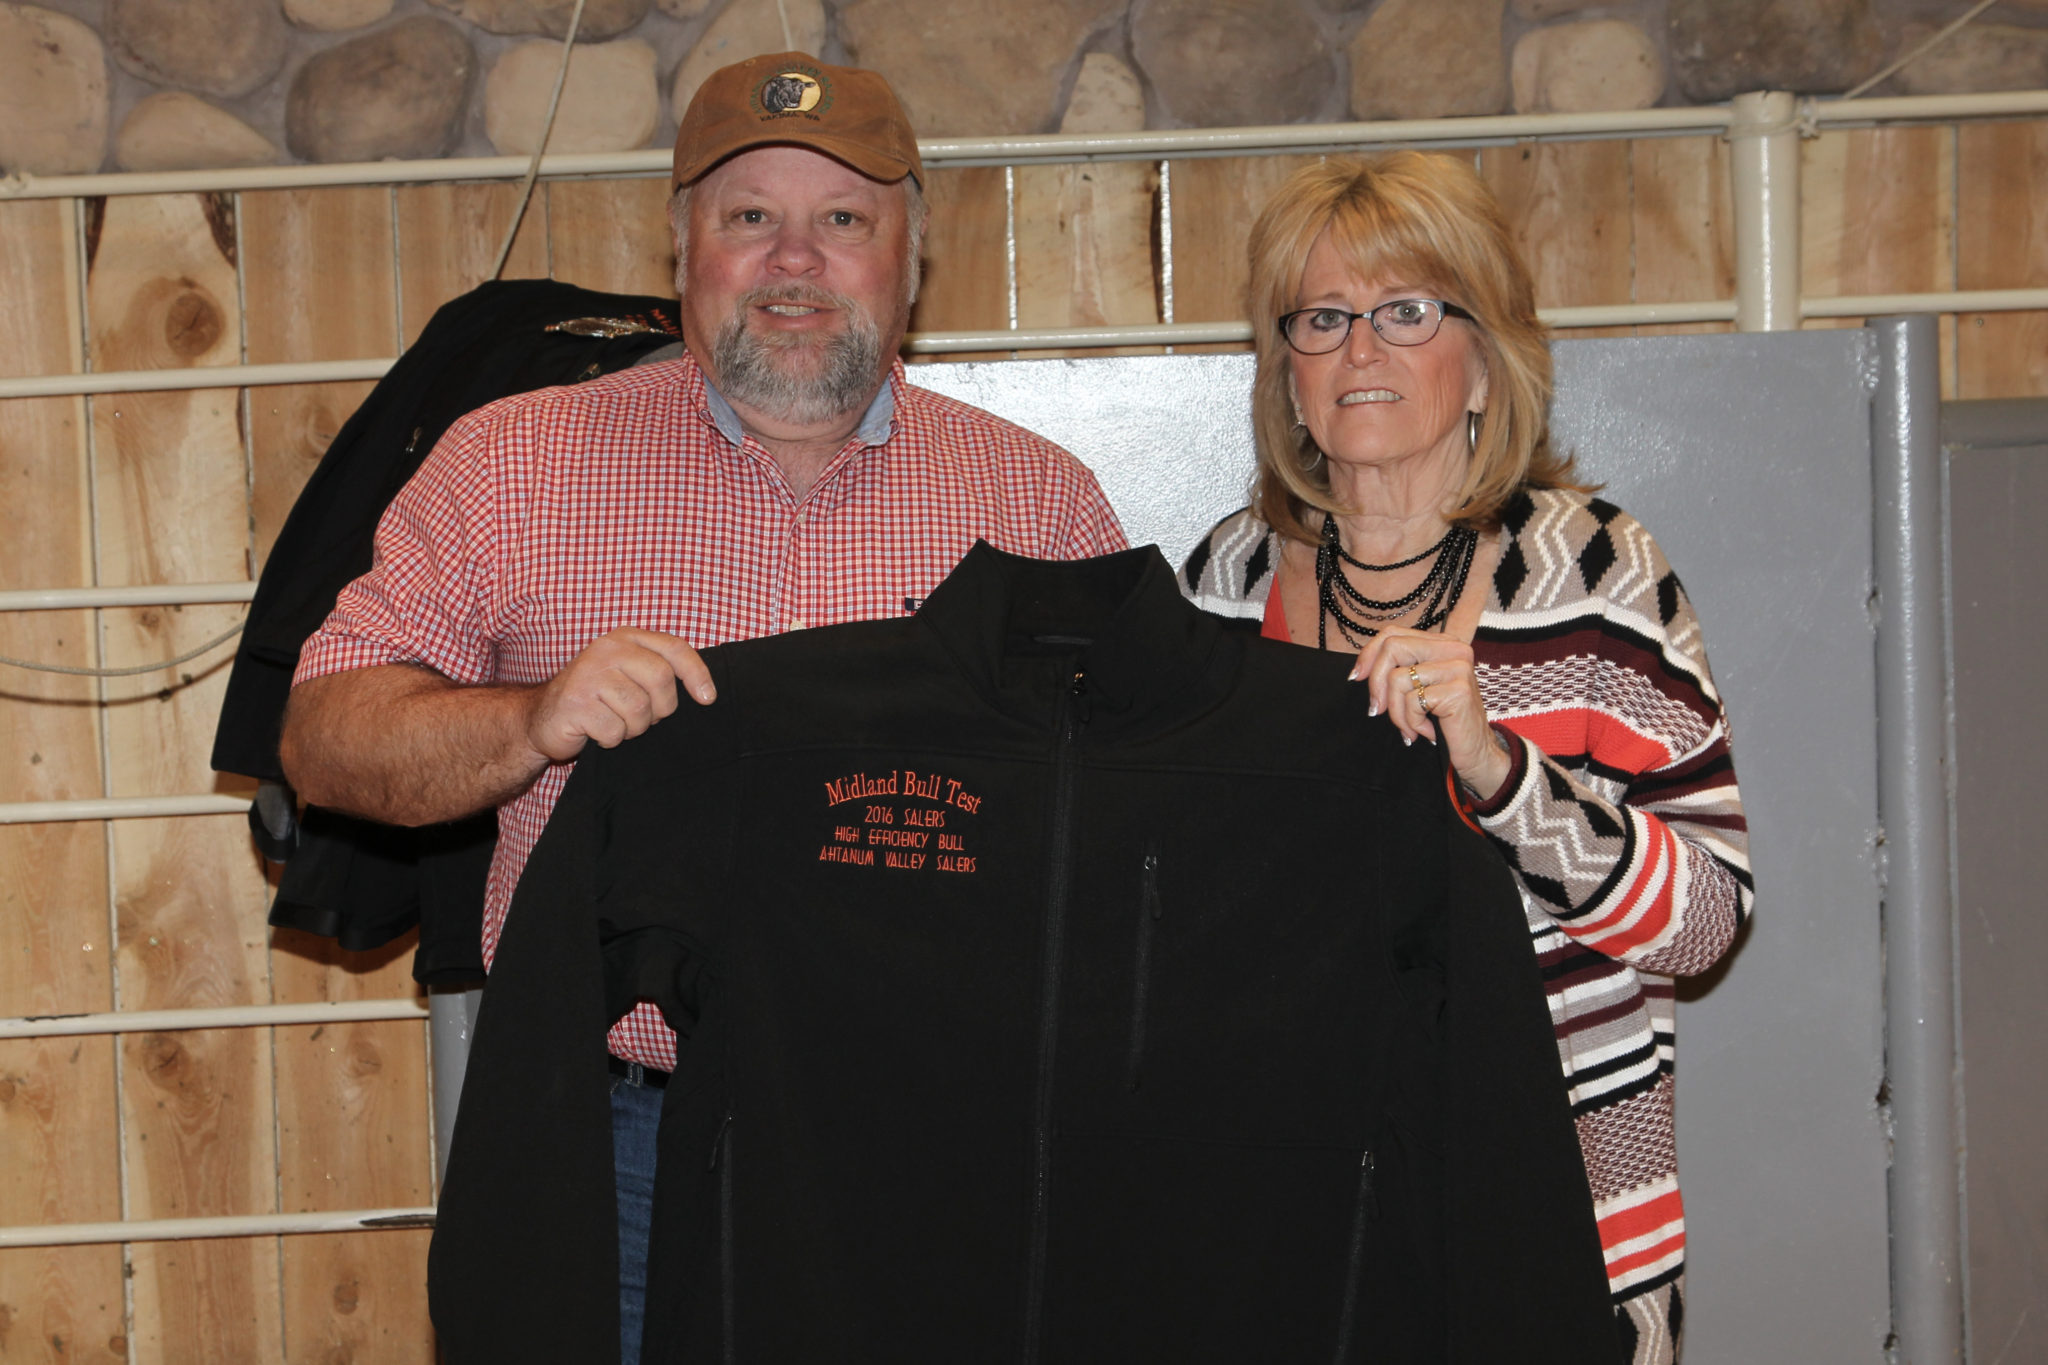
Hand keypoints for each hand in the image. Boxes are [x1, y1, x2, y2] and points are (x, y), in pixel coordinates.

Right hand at [523, 628, 713, 762]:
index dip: (697, 674)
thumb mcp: (628, 675)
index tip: (707, 699)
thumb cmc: (595, 697)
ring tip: (615, 722)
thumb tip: (705, 692)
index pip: (674, 648)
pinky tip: (596, 731)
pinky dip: (611, 739)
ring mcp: (589, 675)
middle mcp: (607, 650)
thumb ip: (660, 671)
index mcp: (625, 638)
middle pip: (662, 680)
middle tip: (643, 717)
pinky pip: (615, 730)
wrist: (541, 716)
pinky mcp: (576, 703)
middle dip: (660, 709)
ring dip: (633, 728)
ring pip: (639, 710)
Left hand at [1350, 628, 1512, 801]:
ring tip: (1410, 727)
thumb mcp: (1419, 689)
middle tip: (1377, 709)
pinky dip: (1411, 722)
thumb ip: (1399, 670)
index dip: (1369, 654)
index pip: (1394, 634)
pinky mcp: (1458, 690)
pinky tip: (1424, 732)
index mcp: (1442, 643)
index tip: (1356, 677)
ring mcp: (1458, 668)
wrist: (1476, 752)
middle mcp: (1454, 649)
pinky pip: (1412, 702)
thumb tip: (1360, 670)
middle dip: (1376, 683)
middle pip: (1392, 648)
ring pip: (1398, 679)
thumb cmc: (1444, 721)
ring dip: (1396, 712)